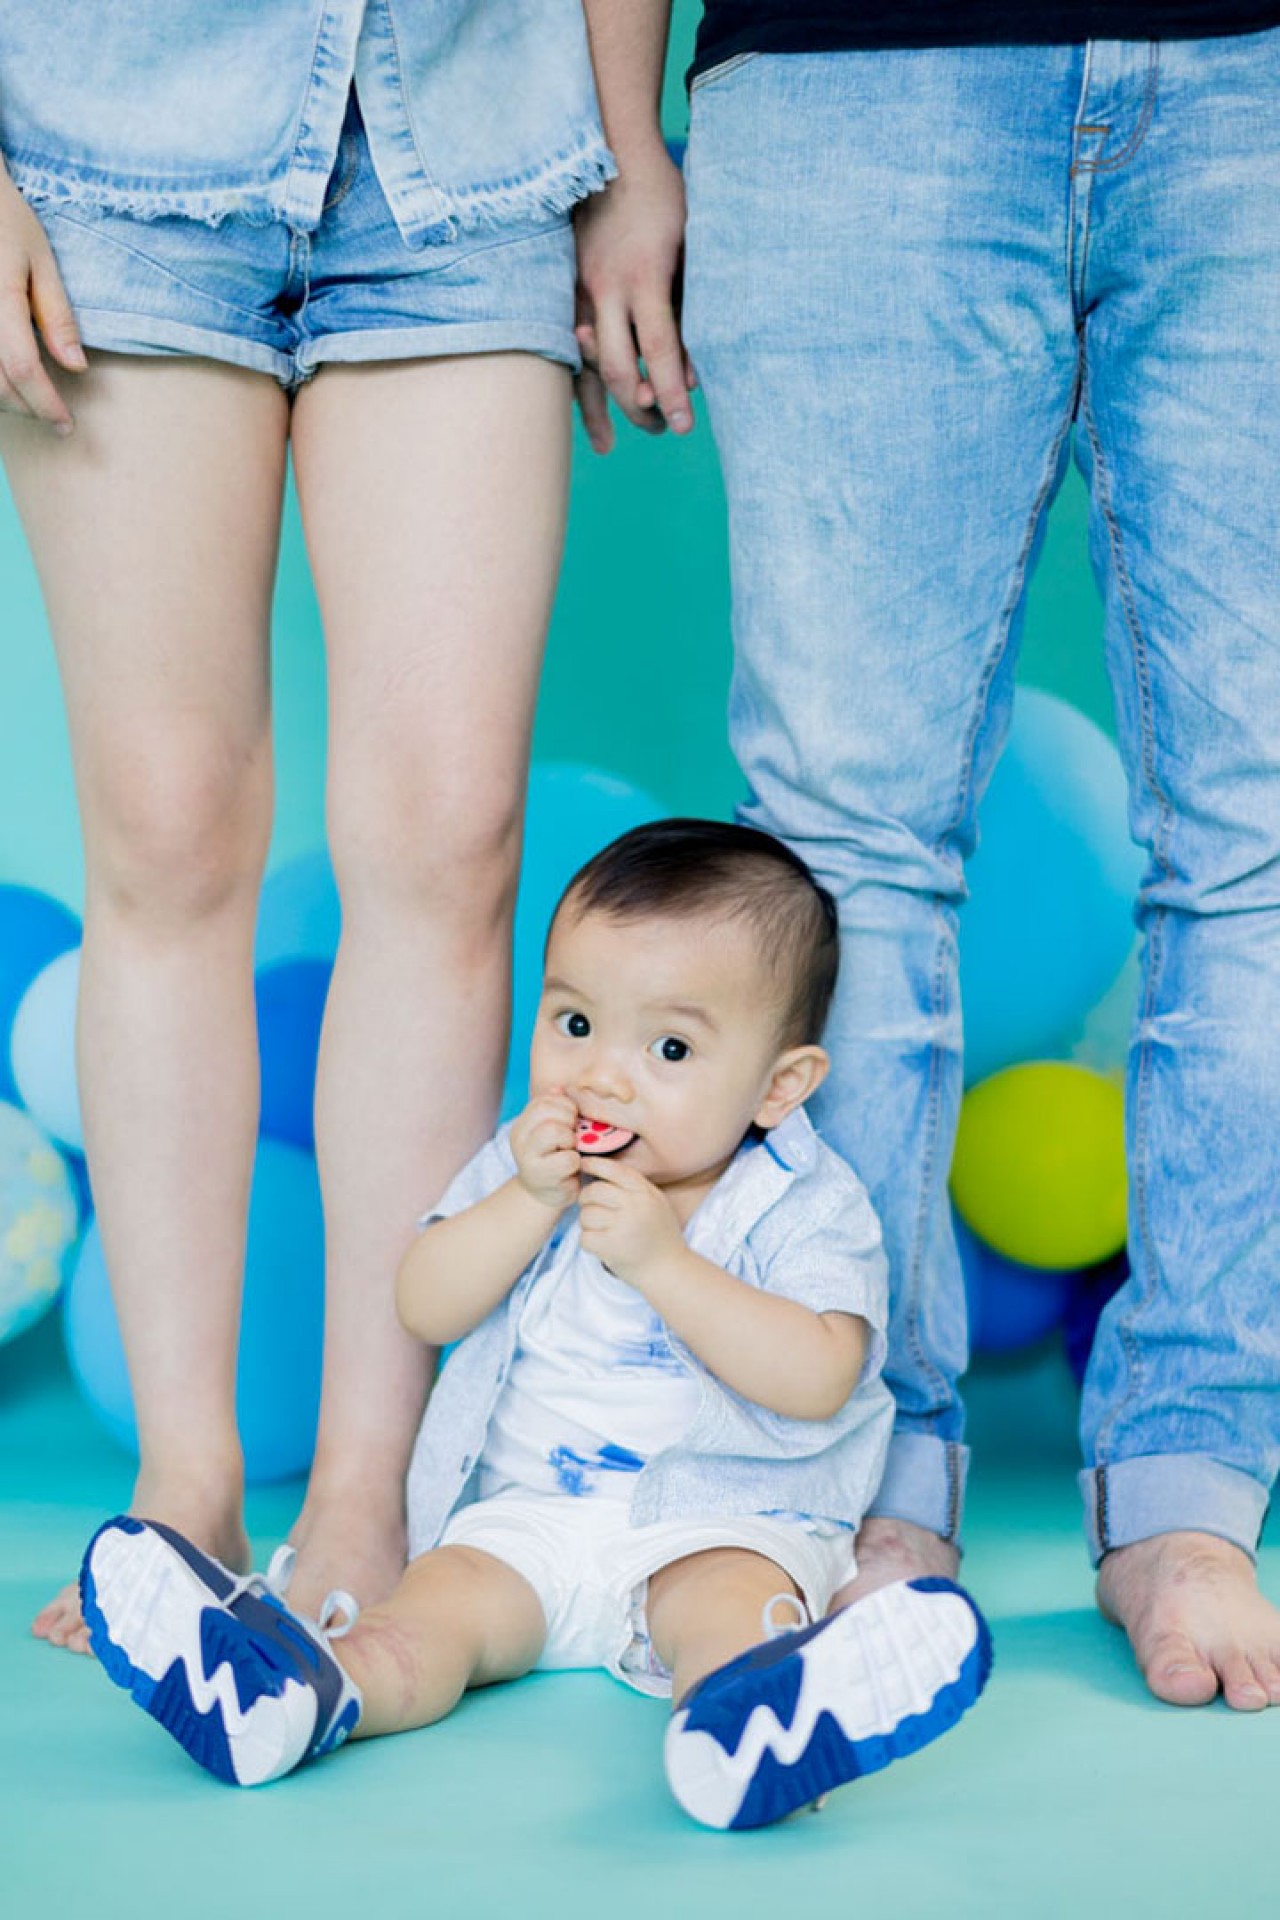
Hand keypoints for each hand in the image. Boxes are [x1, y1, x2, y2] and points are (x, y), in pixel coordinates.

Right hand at [0, 172, 85, 432]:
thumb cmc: (5, 219)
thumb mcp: (40, 260)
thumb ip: (57, 315)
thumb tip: (77, 368)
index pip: (22, 368)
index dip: (45, 404)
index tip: (66, 425)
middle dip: (27, 408)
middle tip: (53, 415)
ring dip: (4, 400)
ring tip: (31, 400)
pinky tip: (7, 379)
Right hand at [510, 1088, 580, 1212]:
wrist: (544, 1194)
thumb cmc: (553, 1157)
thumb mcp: (550, 1131)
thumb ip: (555, 1109)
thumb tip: (560, 1088)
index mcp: (522, 1124)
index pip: (544, 1101)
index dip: (565, 1106)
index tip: (572, 1120)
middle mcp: (519, 1138)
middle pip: (549, 1113)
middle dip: (569, 1122)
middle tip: (572, 1136)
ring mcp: (528, 1158)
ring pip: (556, 1131)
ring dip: (571, 1140)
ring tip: (569, 1150)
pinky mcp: (543, 1177)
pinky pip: (568, 1159)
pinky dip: (576, 1162)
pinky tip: (571, 1168)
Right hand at [572, 147, 694, 454]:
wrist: (611, 151)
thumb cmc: (664, 198)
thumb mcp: (692, 245)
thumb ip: (693, 305)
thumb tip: (694, 369)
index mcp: (644, 276)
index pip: (662, 351)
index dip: (673, 393)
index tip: (685, 426)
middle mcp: (605, 288)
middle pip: (621, 370)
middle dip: (642, 409)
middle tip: (666, 431)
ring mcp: (579, 290)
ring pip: (586, 365)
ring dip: (603, 407)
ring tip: (614, 442)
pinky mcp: (564, 289)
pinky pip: (567, 348)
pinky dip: (575, 382)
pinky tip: (582, 412)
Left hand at [578, 1155, 683, 1284]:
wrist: (670, 1270)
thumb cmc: (660, 1236)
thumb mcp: (656, 1203)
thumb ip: (634, 1186)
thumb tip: (600, 1169)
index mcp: (645, 1193)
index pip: (614, 1170)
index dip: (594, 1164)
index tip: (583, 1164)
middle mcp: (634, 1206)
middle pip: (594, 1191)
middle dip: (586, 1199)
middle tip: (592, 1208)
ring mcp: (622, 1227)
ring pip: (586, 1215)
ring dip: (588, 1223)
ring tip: (602, 1230)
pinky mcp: (611, 1247)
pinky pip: (584, 1237)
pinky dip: (589, 1242)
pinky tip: (602, 1245)